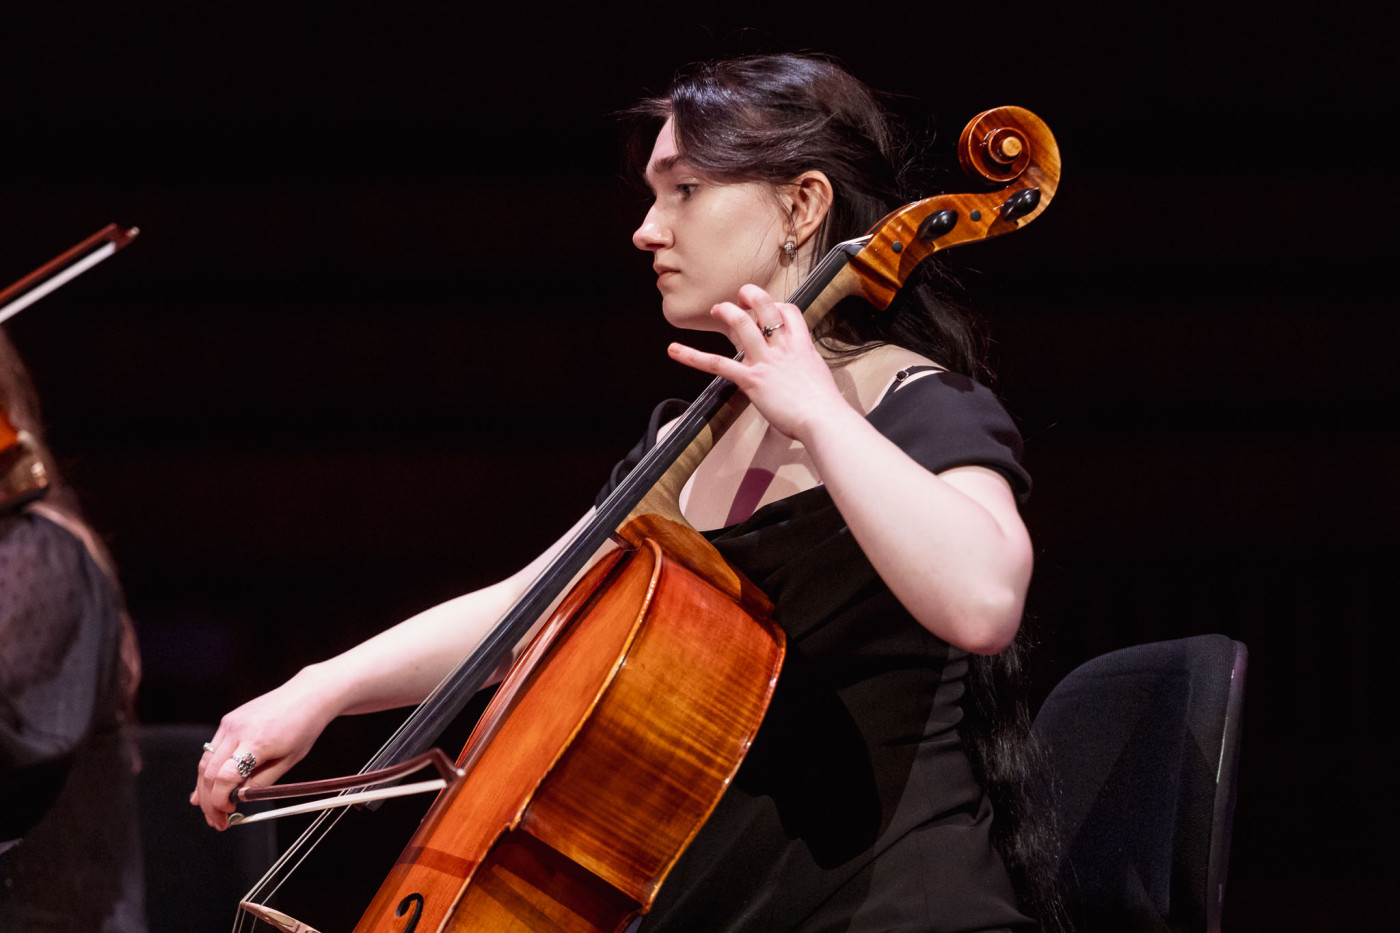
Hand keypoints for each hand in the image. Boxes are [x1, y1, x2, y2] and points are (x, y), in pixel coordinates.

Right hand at [190, 666, 340, 829]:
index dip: (220, 801)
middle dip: (209, 802)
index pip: (225, 777)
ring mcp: (230, 723)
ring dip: (204, 789)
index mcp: (257, 741)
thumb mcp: (288, 761)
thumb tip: (238, 799)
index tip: (226, 815)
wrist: (308, 695)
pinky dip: (209, 770)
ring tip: (211, 810)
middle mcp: (238, 730)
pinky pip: (212, 750)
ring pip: (205, 762)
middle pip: (209, 773)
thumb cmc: (304, 727)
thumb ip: (261, 782)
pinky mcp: (228, 720)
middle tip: (216, 821)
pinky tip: (208, 787)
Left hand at [667, 284, 849, 441]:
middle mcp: (782, 348)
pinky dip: (693, 356)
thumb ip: (805, 369)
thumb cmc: (824, 406)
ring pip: (742, 323)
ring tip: (717, 309)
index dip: (778, 306)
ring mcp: (765, 361)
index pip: (789, 311)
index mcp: (801, 346)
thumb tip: (800, 375)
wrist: (823, 419)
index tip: (771, 311)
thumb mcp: (818, 377)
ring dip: (727, 311)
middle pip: (766, 307)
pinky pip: (718, 364)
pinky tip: (675, 350)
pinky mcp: (751, 379)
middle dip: (751, 295)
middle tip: (741, 296)